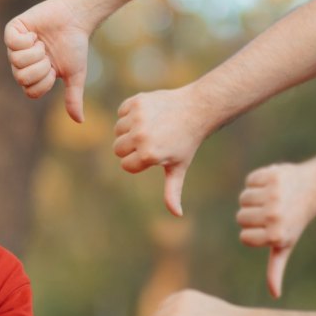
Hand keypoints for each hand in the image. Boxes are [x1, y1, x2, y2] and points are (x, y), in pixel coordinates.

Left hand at [5, 0, 90, 122]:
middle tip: (48, 55)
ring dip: (36, 52)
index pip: (30, 91)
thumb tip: (79, 121)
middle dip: (40, 67)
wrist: (75, 17)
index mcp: (32, 76)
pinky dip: (28, 39)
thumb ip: (73, 97)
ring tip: (42, 43)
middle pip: (21, 78)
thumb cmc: (75, 45)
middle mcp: (20, 63)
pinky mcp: (13, 30)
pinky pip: (12, 43)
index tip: (54, 69)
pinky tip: (35, 34)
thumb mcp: (75, 75)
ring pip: (16, 61)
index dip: (45, 81)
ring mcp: (14, 47)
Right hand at [113, 87, 209, 216]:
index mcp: (149, 155)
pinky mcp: (136, 101)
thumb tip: (177, 214)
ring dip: (129, 129)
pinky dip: (130, 113)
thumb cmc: (187, 142)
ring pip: (118, 130)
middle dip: (131, 147)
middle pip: (118, 149)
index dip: (138, 162)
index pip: (126, 165)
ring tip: (151, 126)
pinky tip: (149, 114)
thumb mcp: (179, 167)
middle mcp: (141, 136)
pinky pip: (121, 112)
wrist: (197, 109)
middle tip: (152, 140)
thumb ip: (172, 191)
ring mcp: (138, 118)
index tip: (154, 154)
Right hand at [237, 162, 315, 297]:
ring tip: (272, 197)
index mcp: (277, 235)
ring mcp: (275, 195)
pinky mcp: (273, 176)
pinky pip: (250, 181)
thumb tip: (274, 294)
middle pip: (240, 217)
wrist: (315, 188)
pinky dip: (258, 180)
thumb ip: (276, 269)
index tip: (268, 228)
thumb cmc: (295, 221)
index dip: (252, 233)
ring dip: (253, 196)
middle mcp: (276, 216)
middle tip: (271, 211)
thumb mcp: (285, 245)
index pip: (244, 237)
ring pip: (243, 198)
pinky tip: (272, 184)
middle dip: (251, 214)